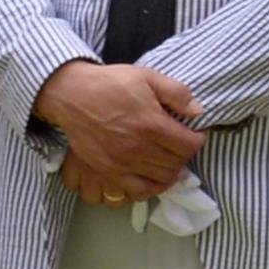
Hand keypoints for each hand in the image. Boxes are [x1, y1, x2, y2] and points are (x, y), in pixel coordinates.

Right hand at [39, 59, 202, 203]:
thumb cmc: (109, 84)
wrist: (70, 94)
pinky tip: (153, 176)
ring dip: (170, 169)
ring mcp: (121, 163)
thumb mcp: (148, 77)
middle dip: (184, 153)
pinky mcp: (107, 170)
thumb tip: (198, 112)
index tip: (194, 133)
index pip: (190, 145)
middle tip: (179, 143)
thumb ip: (177, 93)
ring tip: (168, 158)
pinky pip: (137, 191)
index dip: (198, 139)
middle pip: (177, 163)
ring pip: (162, 179)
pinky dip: (151, 188)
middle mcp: (138, 148)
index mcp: (152, 125)